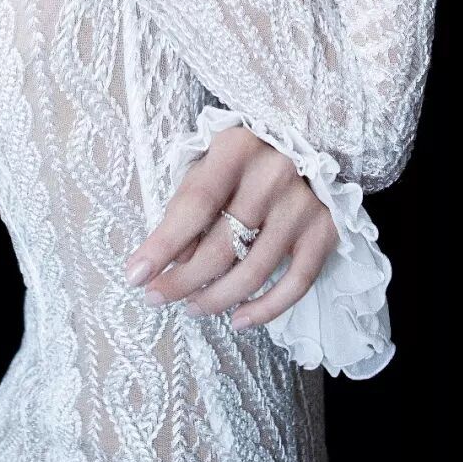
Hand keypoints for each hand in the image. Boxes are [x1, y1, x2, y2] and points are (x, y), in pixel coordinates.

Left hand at [122, 123, 339, 332]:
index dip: (163, 245)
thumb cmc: (244, 160)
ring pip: (255, 271)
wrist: (309, 141)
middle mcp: (274, 174)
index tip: (136, 276)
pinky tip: (240, 320)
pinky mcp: (326, 231)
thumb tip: (173, 262)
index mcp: (236, 149)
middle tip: (157, 298)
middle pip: (222, 245)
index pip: (194, 206)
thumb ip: (188, 206)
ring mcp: (304, 205)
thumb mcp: (210, 164)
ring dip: (217, 299)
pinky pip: (296, 283)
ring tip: (192, 308)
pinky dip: (266, 309)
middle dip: (183, 280)